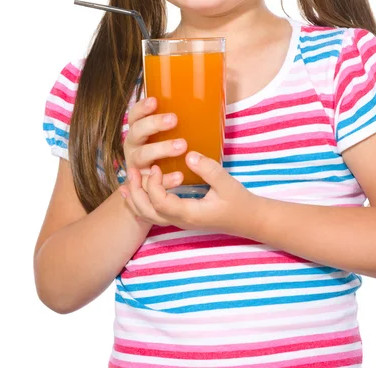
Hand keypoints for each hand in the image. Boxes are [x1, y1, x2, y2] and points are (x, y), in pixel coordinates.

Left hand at [119, 151, 255, 235]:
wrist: (249, 220)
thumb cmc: (239, 202)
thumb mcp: (227, 183)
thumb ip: (208, 169)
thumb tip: (189, 155)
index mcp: (190, 213)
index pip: (160, 203)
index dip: (153, 185)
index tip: (156, 166)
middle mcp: (180, 221)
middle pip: (147, 212)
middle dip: (135, 192)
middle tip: (131, 171)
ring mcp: (179, 221)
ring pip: (148, 216)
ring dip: (134, 199)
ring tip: (126, 181)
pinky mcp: (180, 217)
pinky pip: (154, 214)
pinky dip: (141, 203)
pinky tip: (136, 191)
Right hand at [122, 96, 185, 194]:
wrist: (151, 182)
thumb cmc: (163, 149)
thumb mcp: (165, 134)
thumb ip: (175, 122)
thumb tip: (203, 102)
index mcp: (137, 130)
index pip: (134, 115)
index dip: (142, 107)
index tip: (155, 101)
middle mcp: (132, 146)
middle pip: (136, 132)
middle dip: (154, 124)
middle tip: (174, 119)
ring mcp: (135, 165)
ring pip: (142, 155)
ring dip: (161, 149)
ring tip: (182, 146)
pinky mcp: (143, 183)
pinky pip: (152, 182)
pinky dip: (166, 179)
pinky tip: (180, 176)